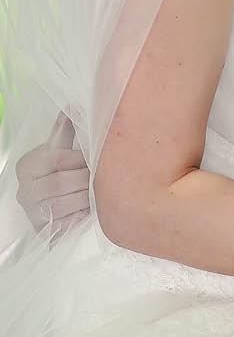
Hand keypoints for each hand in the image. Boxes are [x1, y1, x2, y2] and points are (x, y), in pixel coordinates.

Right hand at [14, 112, 90, 234]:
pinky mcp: (45, 230)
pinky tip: (96, 206)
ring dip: (88, 196)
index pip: (58, 158)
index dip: (81, 159)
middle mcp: (25, 190)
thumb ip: (67, 129)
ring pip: (65, 203)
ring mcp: (33, 212)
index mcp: (28, 165)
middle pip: (62, 182)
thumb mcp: (60, 149)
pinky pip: (68, 222)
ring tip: (102, 190)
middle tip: (106, 175)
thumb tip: (75, 106)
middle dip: (88, 178)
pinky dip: (85, 213)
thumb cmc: (59, 171)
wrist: (51, 206)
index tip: (97, 158)